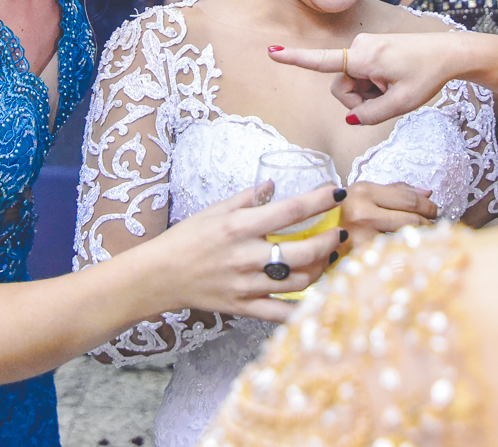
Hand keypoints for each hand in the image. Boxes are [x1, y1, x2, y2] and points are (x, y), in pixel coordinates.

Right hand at [150, 183, 344, 322]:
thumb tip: (272, 185)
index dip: (319, 201)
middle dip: (329, 241)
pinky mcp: (243, 307)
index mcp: (239, 226)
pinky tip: (315, 293)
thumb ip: (247, 198)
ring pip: (299, 282)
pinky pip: (282, 312)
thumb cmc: (186, 239)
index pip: (290, 211)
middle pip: (303, 251)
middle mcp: (246, 256)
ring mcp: (246, 285)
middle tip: (339, 233)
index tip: (338, 193)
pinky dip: (303, 306)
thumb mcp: (214, 210)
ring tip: (327, 259)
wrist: (159, 276)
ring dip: (320, 270)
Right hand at [269, 31, 461, 124]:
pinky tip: (394, 82)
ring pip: (352, 82)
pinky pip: (361, 74)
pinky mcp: (370, 48)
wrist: (448, 53)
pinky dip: (374, 84)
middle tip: (388, 101)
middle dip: (359, 100)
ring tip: (394, 89)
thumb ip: (371, 115)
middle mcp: (359, 48)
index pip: (322, 62)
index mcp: (363, 59)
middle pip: (342, 87)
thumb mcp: (401, 104)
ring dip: (369, 93)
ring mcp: (364, 46)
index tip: (272, 51)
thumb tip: (351, 118)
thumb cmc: (427, 75)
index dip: (295, 59)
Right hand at [338, 181, 436, 251]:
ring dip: (421, 240)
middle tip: (433, 226)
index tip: (434, 210)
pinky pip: (394, 256)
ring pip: (406, 239)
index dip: (427, 205)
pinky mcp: (361, 258)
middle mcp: (361, 213)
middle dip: (429, 223)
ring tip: (424, 238)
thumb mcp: (363, 195)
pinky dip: (406, 254)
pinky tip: (409, 253)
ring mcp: (361, 238)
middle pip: (411, 219)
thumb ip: (396, 191)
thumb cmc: (341, 214)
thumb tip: (428, 192)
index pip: (408, 198)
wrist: (312, 238)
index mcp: (362, 192)